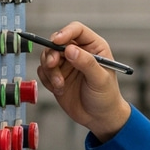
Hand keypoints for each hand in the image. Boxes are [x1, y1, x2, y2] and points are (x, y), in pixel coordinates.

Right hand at [36, 21, 131, 141]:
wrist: (99, 118)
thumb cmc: (106, 97)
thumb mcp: (100, 79)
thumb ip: (86, 63)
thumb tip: (70, 49)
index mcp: (94, 47)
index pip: (77, 30)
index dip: (65, 32)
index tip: (57, 41)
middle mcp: (79, 52)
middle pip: (57, 42)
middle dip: (52, 54)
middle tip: (52, 65)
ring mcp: (67, 64)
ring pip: (47, 56)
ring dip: (50, 70)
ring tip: (60, 84)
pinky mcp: (57, 76)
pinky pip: (43, 71)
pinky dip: (47, 80)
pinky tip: (59, 89)